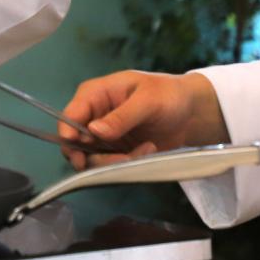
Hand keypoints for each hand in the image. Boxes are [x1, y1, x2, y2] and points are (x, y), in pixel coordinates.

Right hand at [59, 70, 230, 169]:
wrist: (190, 112)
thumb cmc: (168, 94)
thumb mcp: (147, 100)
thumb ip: (121, 116)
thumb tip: (94, 130)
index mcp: (95, 94)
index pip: (70, 116)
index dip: (69, 135)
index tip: (82, 152)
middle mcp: (94, 116)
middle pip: (76, 144)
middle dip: (96, 156)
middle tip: (122, 159)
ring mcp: (104, 136)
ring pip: (93, 159)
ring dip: (116, 161)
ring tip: (144, 150)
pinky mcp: (116, 151)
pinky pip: (111, 165)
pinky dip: (127, 164)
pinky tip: (147, 150)